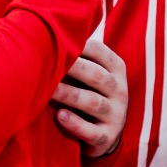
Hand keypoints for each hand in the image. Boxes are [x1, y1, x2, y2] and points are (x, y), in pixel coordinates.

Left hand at [54, 39, 127, 158]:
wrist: (105, 135)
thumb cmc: (90, 95)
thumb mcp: (93, 76)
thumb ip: (80, 58)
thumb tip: (47, 30)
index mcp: (116, 70)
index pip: (101, 53)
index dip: (80, 47)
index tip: (55, 41)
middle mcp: (119, 90)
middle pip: (97, 76)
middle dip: (73, 69)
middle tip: (46, 62)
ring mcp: (115, 114)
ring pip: (93, 102)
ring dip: (69, 95)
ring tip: (47, 91)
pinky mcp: (106, 136)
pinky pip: (92, 131)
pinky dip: (75, 124)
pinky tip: (60, 116)